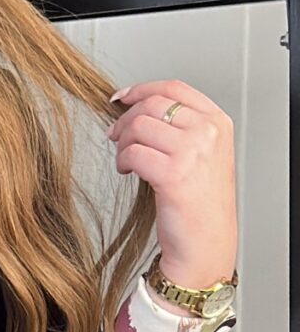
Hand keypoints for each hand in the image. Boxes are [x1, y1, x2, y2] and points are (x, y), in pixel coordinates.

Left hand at [108, 77, 236, 287]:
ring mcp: (192, 151)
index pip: (175, 88)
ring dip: (122, 142)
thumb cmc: (200, 204)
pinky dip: (122, 160)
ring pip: (139, 126)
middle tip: (114, 135)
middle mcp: (208, 132)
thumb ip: (181, 129)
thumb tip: (139, 110)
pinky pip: (133, 153)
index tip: (122, 97)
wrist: (206, 242)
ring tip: (125, 160)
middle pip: (152, 104)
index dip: (142, 89)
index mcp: (217, 122)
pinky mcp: (173, 174)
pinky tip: (127, 171)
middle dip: (125, 119)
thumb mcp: (202, 155)